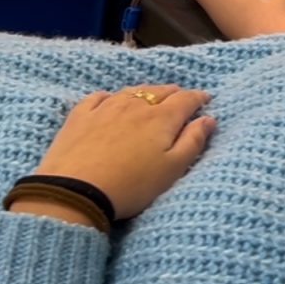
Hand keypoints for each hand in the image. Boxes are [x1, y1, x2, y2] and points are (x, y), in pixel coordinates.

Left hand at [26, 84, 215, 220]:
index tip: (205, 99)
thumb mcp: (171, 170)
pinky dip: (109, 97)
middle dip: (174, 93)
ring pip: (131, 91)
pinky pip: (98, 98)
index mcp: (161, 118)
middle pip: (160, 91)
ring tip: (150, 97)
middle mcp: (135, 105)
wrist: (74, 192)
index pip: (186, 100)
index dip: (198, 98)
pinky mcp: (80, 117)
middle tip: (181, 98)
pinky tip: (109, 100)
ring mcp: (105, 108)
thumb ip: (193, 142)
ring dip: (145, 92)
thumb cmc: (131, 185)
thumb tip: (209, 119)